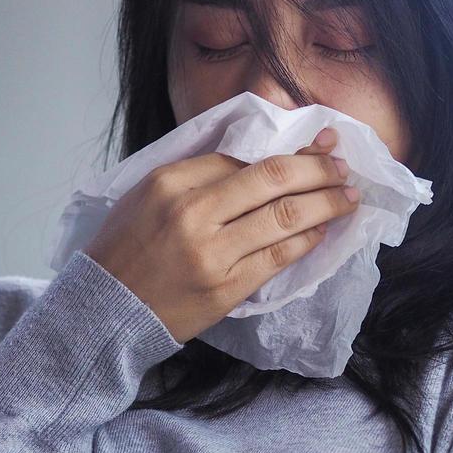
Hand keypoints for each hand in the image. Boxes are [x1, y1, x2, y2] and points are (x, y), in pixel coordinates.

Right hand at [86, 125, 361, 343]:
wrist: (104, 311)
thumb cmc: (126, 249)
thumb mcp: (147, 195)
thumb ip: (196, 173)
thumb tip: (257, 154)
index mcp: (171, 181)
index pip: (243, 154)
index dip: (289, 146)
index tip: (317, 142)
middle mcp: (193, 212)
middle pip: (273, 178)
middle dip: (317, 167)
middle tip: (342, 164)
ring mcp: (213, 252)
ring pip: (285, 216)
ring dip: (325, 203)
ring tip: (348, 196)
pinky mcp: (227, 288)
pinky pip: (280, 256)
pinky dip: (308, 238)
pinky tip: (324, 229)